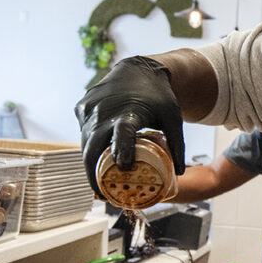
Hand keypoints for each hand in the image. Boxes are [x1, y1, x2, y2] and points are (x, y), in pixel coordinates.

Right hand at [75, 56, 186, 189]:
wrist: (138, 68)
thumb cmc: (158, 96)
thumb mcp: (173, 118)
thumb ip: (177, 145)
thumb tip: (179, 174)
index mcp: (129, 113)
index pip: (122, 135)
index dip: (121, 151)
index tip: (123, 167)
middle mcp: (104, 111)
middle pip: (92, 150)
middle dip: (94, 175)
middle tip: (102, 195)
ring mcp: (90, 109)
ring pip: (84, 144)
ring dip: (90, 164)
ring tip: (98, 184)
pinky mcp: (82, 108)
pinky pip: (83, 133)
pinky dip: (89, 147)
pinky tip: (97, 158)